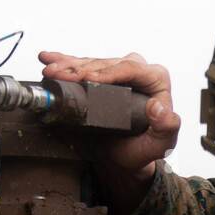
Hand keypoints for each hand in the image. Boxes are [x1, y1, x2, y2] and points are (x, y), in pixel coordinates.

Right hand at [39, 50, 180, 214]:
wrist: (127, 156)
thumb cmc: (145, 148)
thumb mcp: (162, 144)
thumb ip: (167, 128)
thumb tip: (158, 108)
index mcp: (156, 80)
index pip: (131, 69)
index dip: (108, 73)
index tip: (89, 79)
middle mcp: (138, 70)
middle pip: (106, 64)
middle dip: (80, 70)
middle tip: (60, 76)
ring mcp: (117, 71)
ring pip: (90, 63)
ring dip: (66, 66)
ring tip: (50, 71)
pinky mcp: (101, 76)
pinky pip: (80, 65)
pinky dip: (63, 61)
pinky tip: (48, 58)